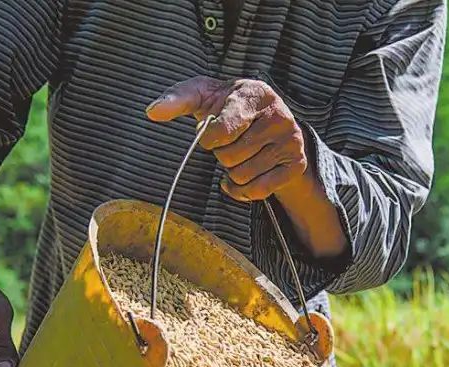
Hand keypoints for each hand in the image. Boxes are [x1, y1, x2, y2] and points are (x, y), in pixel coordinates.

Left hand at [146, 76, 309, 201]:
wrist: (271, 122)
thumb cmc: (230, 107)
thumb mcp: (205, 95)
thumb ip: (177, 99)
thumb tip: (152, 112)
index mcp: (254, 93)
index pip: (221, 130)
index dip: (209, 138)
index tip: (213, 130)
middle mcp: (278, 115)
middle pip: (228, 156)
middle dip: (222, 154)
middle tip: (232, 142)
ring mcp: (290, 141)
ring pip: (241, 175)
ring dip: (232, 171)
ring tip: (241, 155)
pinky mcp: (295, 165)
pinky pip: (257, 191)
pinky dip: (242, 190)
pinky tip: (245, 176)